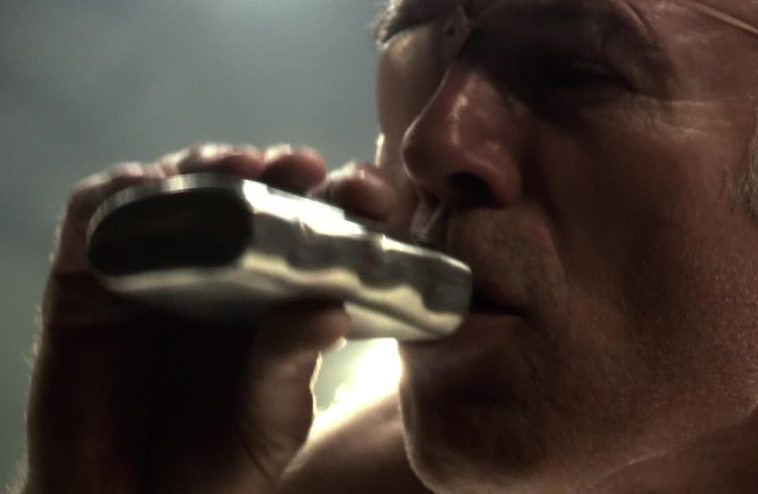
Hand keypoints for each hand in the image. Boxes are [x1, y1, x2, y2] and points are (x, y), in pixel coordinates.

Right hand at [23, 144, 396, 493]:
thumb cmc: (214, 466)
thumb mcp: (269, 423)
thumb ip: (289, 369)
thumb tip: (330, 311)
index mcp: (278, 293)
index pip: (320, 229)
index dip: (345, 201)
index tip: (367, 191)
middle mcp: (222, 268)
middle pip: (253, 195)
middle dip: (277, 169)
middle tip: (298, 166)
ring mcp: (157, 266)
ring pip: (179, 191)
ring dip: (205, 166)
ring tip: (233, 167)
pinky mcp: (88, 277)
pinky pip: (95, 218)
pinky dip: (116, 195)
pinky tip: (145, 190)